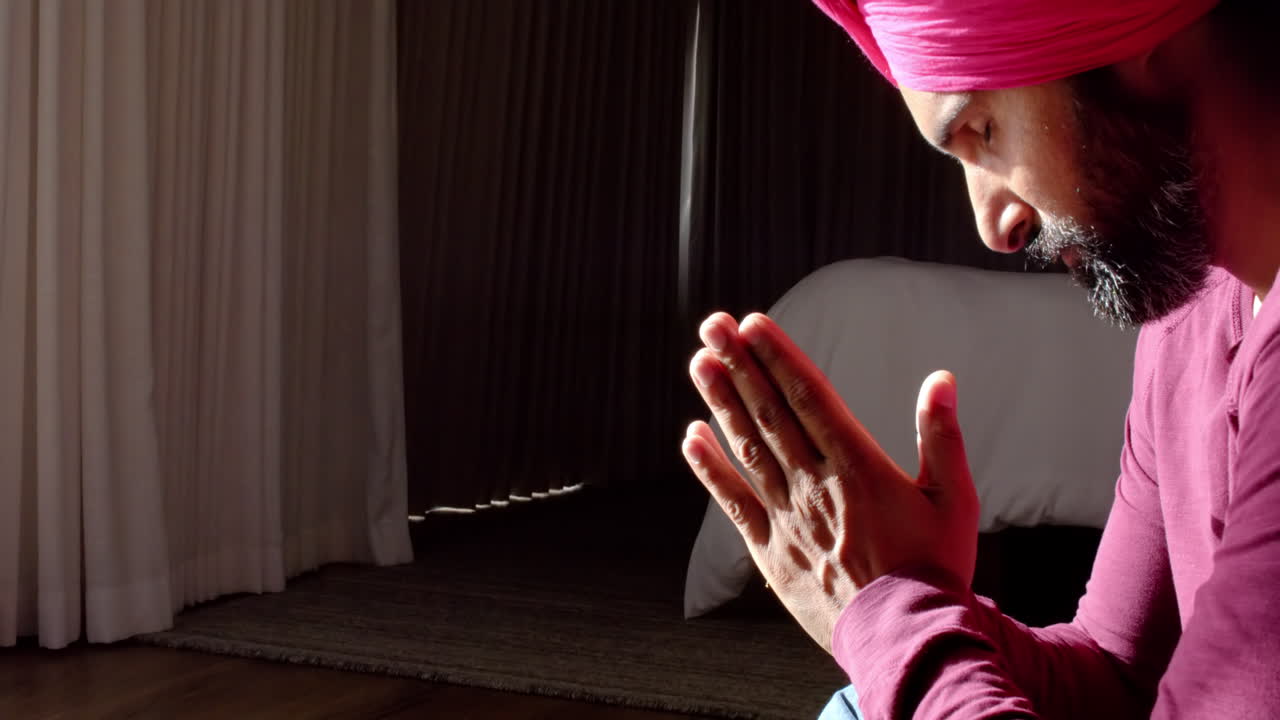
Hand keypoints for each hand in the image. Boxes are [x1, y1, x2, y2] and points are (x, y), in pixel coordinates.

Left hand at [681, 312, 978, 652]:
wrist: (906, 639)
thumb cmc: (934, 569)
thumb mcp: (954, 499)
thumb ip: (942, 436)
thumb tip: (940, 380)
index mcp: (858, 467)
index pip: (810, 397)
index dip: (778, 357)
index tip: (753, 325)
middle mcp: (814, 485)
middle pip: (769, 413)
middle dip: (740, 365)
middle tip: (712, 326)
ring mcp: (787, 517)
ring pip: (746, 448)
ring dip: (720, 402)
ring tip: (699, 363)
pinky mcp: (770, 550)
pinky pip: (733, 502)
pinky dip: (710, 468)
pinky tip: (691, 437)